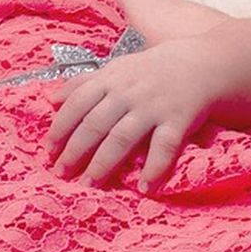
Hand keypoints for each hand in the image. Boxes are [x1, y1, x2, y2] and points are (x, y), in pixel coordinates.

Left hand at [45, 42, 213, 190]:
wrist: (203, 63)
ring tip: (89, 184)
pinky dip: (154, 168)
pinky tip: (144, 188)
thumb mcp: (115, 68)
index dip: (60, 128)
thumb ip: (83, 83)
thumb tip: (51, 99)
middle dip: (75, 151)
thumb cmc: (152, 69)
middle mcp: (128, 93)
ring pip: (122, 138)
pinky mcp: (179, 121)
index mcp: (110, 79)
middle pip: (95, 124)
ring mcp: (153, 107)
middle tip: (61, 173)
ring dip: (104, 163)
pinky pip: (164, 148)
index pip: (77, 104)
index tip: (48, 150)